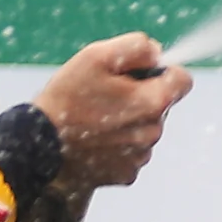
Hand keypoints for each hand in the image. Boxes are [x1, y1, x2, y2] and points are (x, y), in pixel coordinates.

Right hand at [33, 34, 192, 194]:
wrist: (38, 145)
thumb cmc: (67, 97)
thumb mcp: (98, 56)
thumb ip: (138, 47)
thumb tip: (159, 53)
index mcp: (153, 103)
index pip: (183, 79)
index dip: (163, 70)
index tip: (141, 71)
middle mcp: (154, 132)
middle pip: (162, 104)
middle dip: (141, 95)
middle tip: (106, 95)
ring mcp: (141, 157)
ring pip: (145, 129)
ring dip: (129, 121)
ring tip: (94, 118)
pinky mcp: (126, 174)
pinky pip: (131, 152)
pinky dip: (117, 145)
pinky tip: (94, 141)